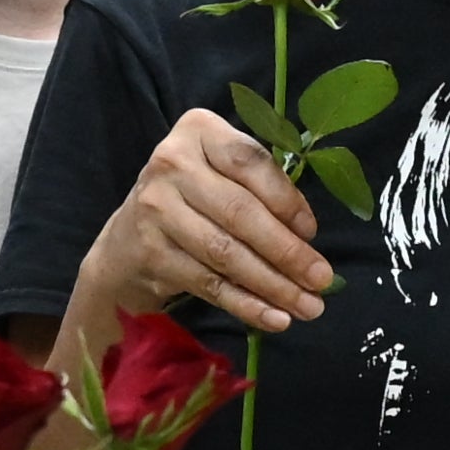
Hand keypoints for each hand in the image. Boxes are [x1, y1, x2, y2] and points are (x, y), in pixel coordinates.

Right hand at [78, 104, 327, 336]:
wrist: (128, 238)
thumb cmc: (195, 198)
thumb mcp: (223, 173)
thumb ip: (261, 188)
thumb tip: (306, 236)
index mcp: (199, 131)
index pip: (250, 163)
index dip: (287, 200)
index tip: (313, 233)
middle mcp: (172, 163)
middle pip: (241, 212)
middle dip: (288, 252)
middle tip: (322, 280)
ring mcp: (156, 208)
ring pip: (226, 253)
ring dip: (273, 285)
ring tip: (308, 306)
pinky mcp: (151, 252)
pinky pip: (209, 283)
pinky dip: (246, 304)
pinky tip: (275, 318)